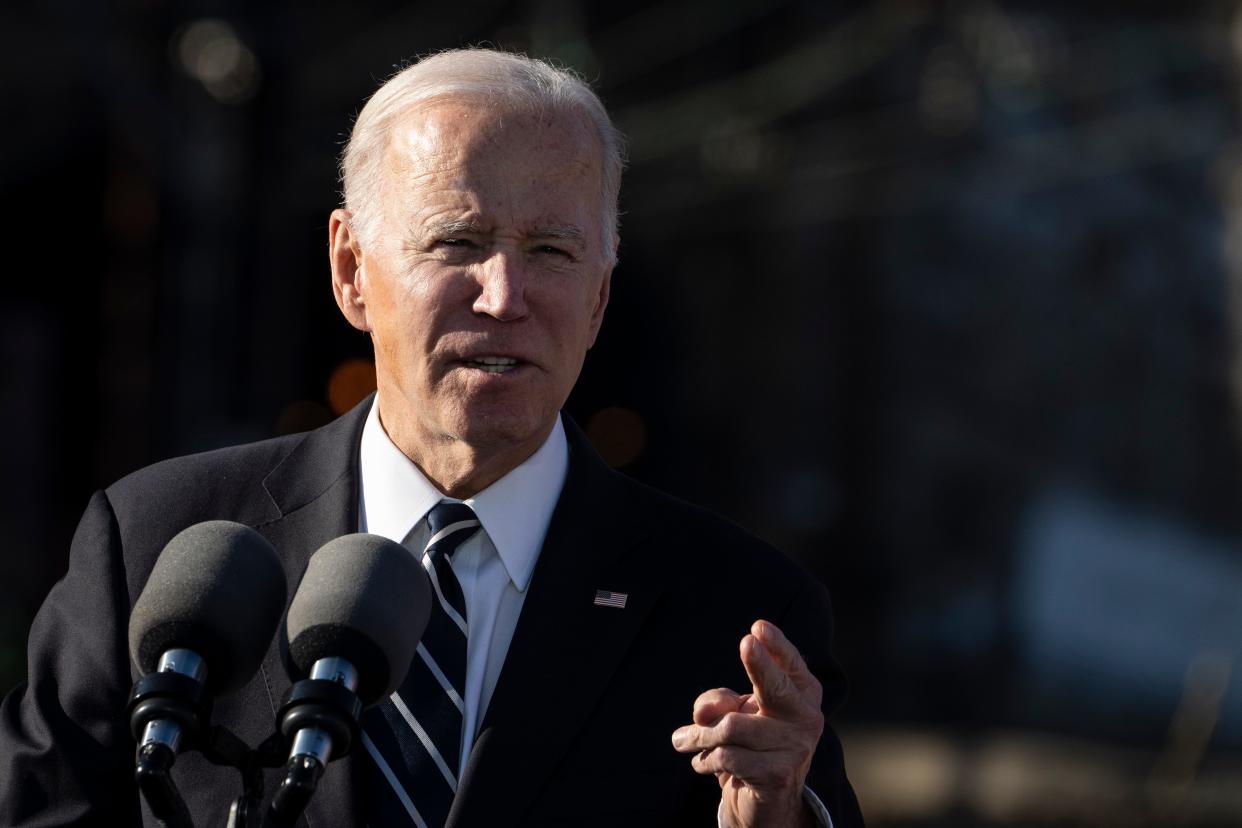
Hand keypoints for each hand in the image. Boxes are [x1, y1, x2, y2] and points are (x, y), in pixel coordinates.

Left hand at [671, 620, 823, 827]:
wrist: (766, 799)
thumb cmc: (750, 741)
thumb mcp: (734, 711)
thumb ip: (718, 701)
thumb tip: (710, 711)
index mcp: (802, 693)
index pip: (790, 665)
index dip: (776, 646)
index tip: (758, 628)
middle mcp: (806, 718)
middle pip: (776, 686)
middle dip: (760, 665)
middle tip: (747, 643)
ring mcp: (796, 748)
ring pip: (731, 727)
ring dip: (698, 735)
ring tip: (683, 739)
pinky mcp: (778, 775)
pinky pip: (726, 757)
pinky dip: (704, 760)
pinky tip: (701, 762)